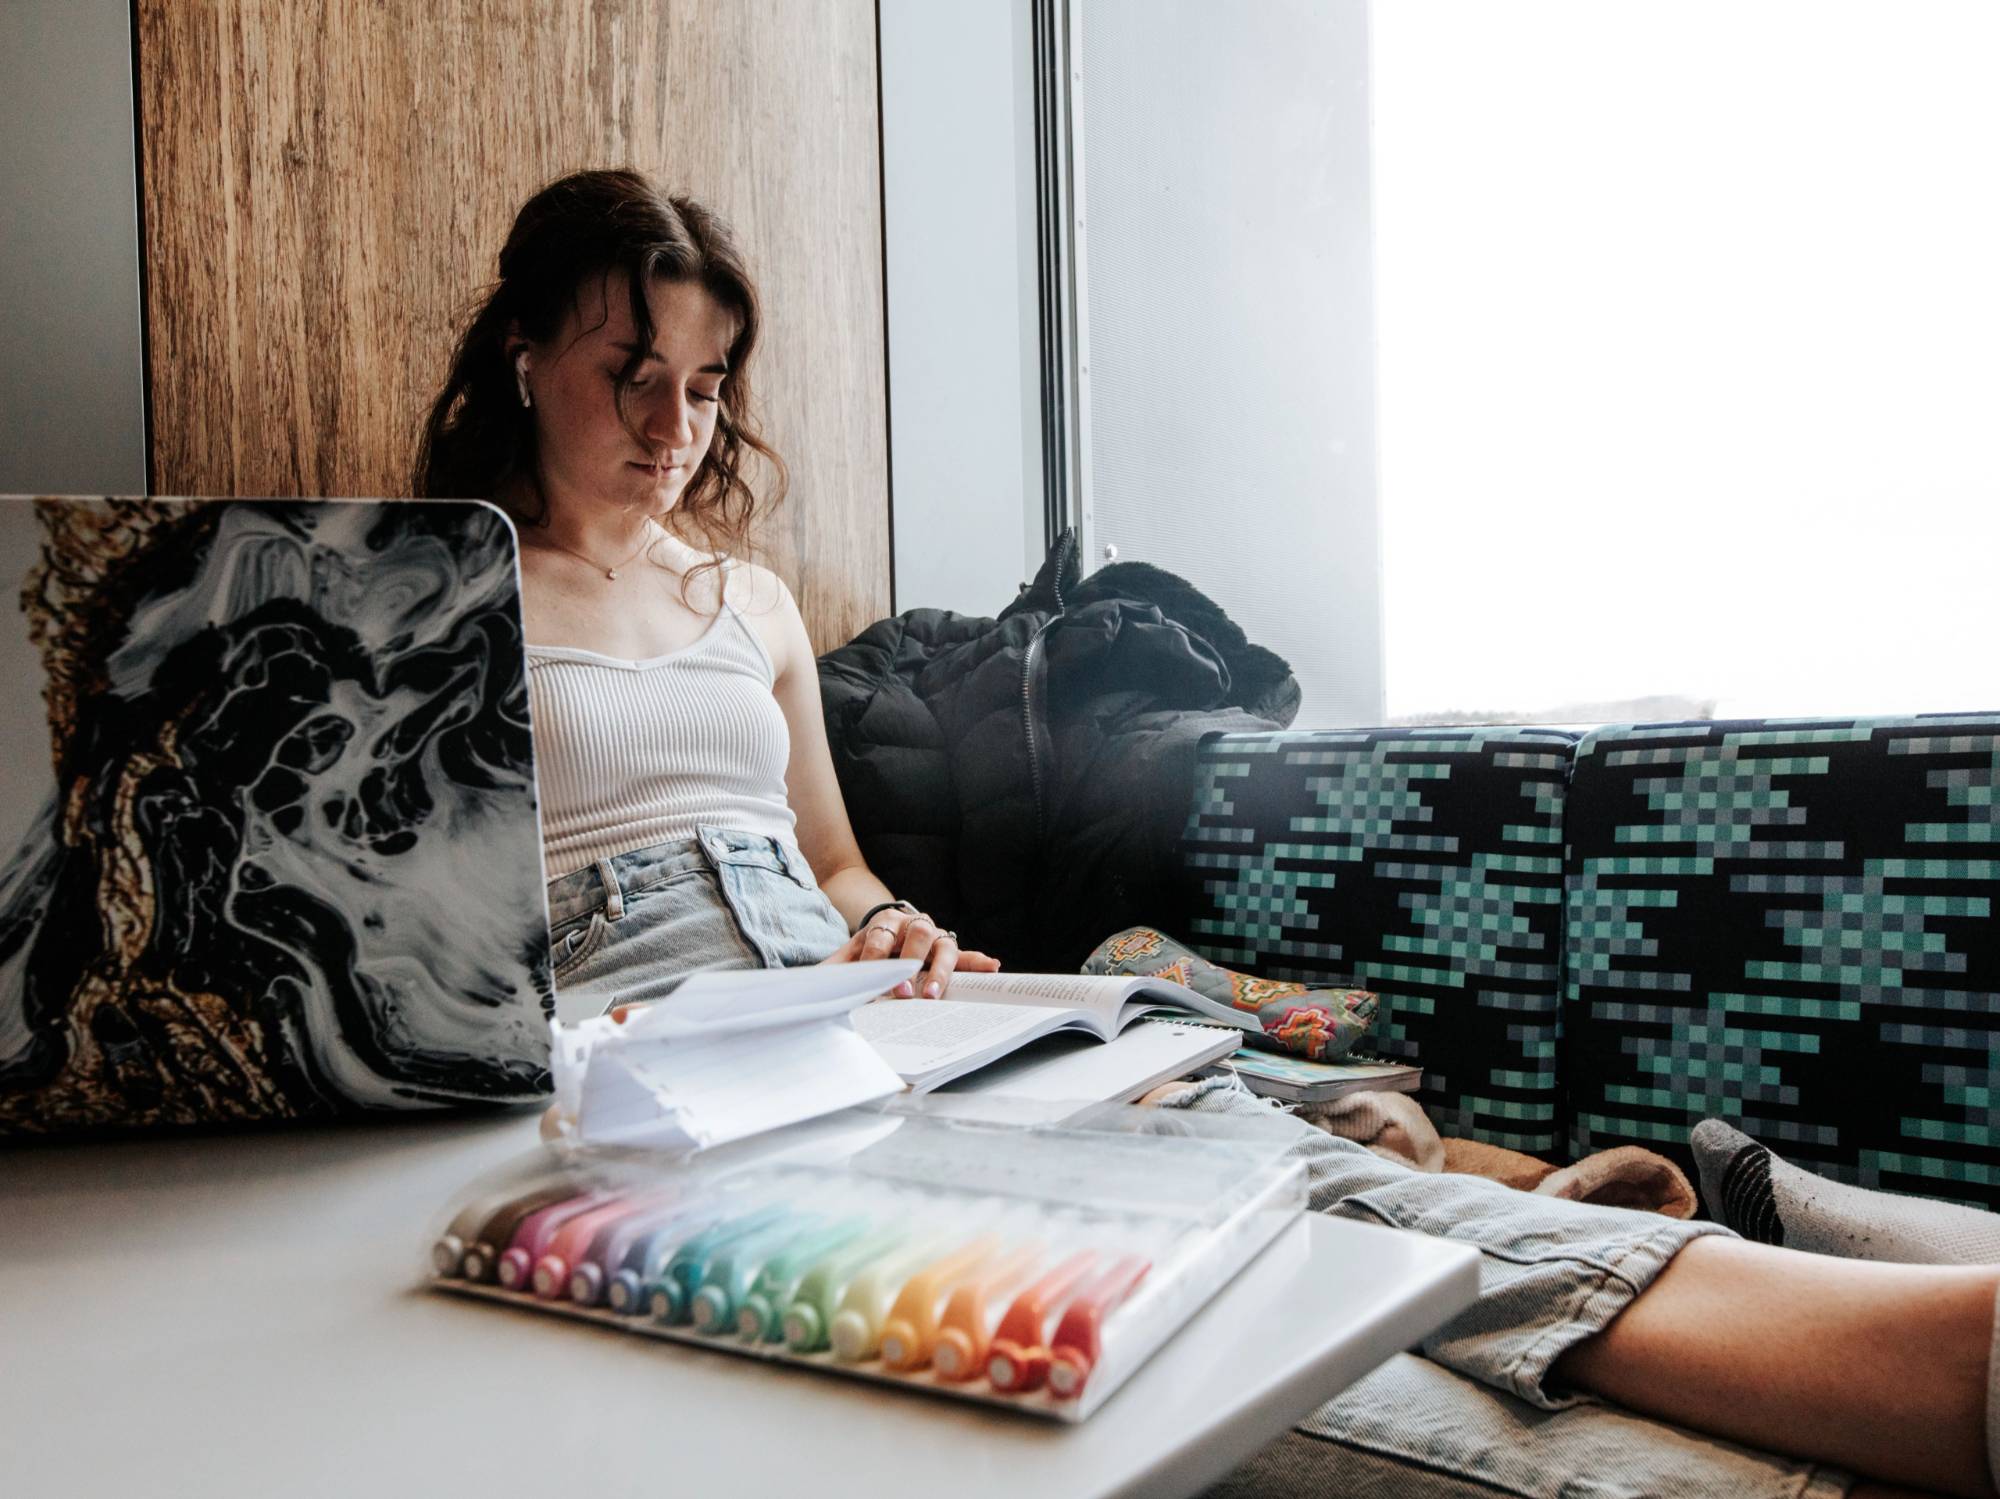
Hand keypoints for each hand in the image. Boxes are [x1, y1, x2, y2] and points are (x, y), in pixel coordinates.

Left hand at [818, 908, 1000, 996]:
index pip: (881, 937)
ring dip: (940, 970)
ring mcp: (933, 936)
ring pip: (943, 944)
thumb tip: (810, 988)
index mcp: (883, 923)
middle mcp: (912, 924)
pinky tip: (992, 967)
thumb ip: (832, 972)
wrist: (879, 938)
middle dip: (911, 963)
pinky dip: (977, 961)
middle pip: (917, 935)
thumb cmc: (862, 955)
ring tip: (934, 993)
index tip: (876, 982)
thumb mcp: (843, 960)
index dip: (878, 960)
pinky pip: (965, 955)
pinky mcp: (947, 951)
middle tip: (904, 991)